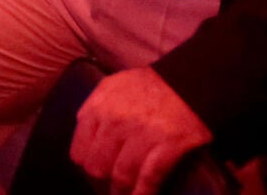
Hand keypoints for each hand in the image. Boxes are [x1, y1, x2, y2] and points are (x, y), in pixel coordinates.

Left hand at [71, 67, 213, 194]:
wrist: (187, 81)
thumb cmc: (147, 86)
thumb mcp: (111, 87)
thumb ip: (93, 109)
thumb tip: (84, 132)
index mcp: (97, 109)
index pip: (79, 152)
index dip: (87, 168)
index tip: (95, 175)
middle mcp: (114, 122)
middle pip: (97, 167)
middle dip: (103, 182)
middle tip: (110, 188)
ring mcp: (141, 134)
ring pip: (121, 176)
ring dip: (122, 192)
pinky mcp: (167, 145)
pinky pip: (149, 177)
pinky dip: (144, 192)